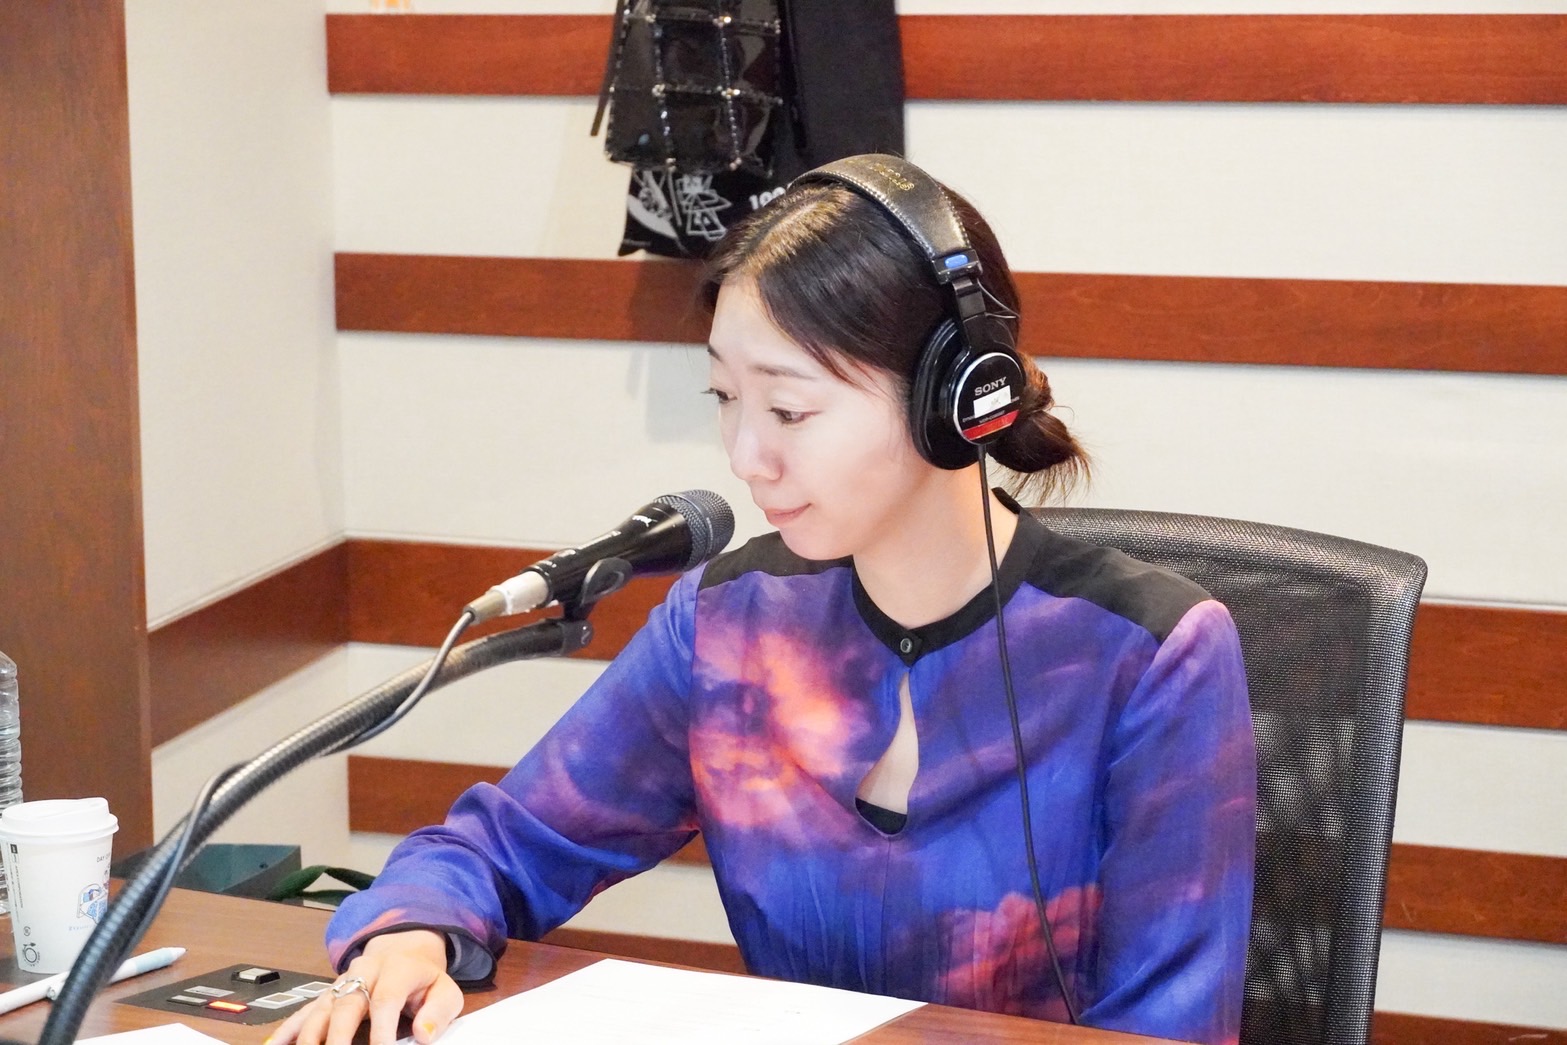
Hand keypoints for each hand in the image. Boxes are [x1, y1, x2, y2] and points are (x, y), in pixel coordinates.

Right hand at [266, 929, 463, 1044]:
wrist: (403, 949)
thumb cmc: (424, 979)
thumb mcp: (445, 991)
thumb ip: (438, 1012)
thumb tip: (424, 1035)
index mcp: (396, 970)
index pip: (385, 1000)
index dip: (381, 1030)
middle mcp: (363, 973)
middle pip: (346, 1005)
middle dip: (338, 1039)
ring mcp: (340, 983)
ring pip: (320, 1010)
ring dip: (310, 1039)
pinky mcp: (326, 994)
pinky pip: (304, 1012)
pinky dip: (288, 1031)